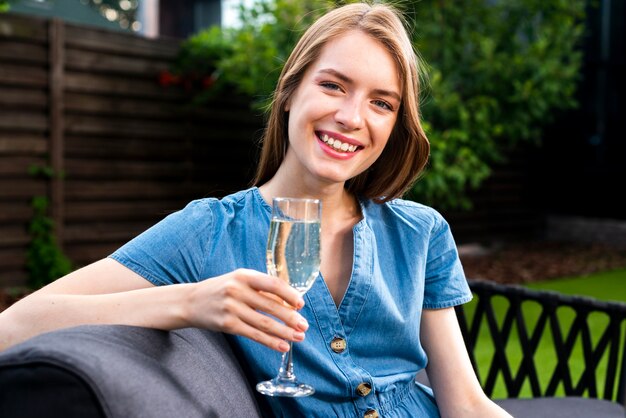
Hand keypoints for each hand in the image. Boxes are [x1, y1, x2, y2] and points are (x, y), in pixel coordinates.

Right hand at [186, 268, 308, 351]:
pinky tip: (282, 346)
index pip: (273, 284)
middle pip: (271, 306)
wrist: (191, 301)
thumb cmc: (221, 289)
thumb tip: (289, 302)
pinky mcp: (227, 324)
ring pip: (264, 323)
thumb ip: (261, 288)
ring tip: (298, 337)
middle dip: (291, 318)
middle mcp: (237, 290)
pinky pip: (254, 335)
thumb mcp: (239, 280)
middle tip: (304, 326)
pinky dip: (270, 342)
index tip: (301, 304)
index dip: (289, 295)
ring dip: (284, 332)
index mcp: (244, 275)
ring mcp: (232, 308)